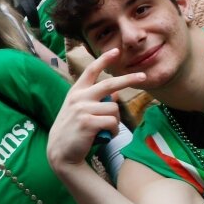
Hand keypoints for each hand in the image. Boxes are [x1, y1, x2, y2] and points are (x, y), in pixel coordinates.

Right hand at [48, 49, 143, 171]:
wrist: (60, 153)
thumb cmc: (72, 132)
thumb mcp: (79, 112)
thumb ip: (94, 101)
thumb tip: (115, 94)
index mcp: (76, 92)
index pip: (91, 71)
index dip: (104, 59)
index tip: (116, 50)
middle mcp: (78, 98)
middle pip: (109, 84)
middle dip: (129, 79)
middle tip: (143, 77)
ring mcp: (82, 109)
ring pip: (114, 108)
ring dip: (116, 121)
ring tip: (107, 130)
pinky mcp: (88, 122)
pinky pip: (112, 122)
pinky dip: (114, 131)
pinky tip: (105, 136)